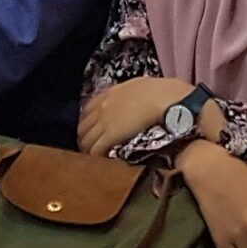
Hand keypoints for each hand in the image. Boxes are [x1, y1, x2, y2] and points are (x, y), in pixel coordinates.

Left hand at [77, 75, 194, 155]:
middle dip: (84, 137)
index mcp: (110, 93)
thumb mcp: (139, 86)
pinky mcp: (110, 135)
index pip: (88, 109)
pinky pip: (96, 149)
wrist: (163, 98)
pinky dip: (96, 156)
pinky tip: (101, 161)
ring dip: (88, 149)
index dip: (87, 121)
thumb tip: (133, 100)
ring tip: (93, 157)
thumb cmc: (159, 91)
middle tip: (89, 146)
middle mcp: (103, 107)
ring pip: (86, 139)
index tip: (91, 129)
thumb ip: (129, 94)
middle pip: (83, 126)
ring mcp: (105, 121)